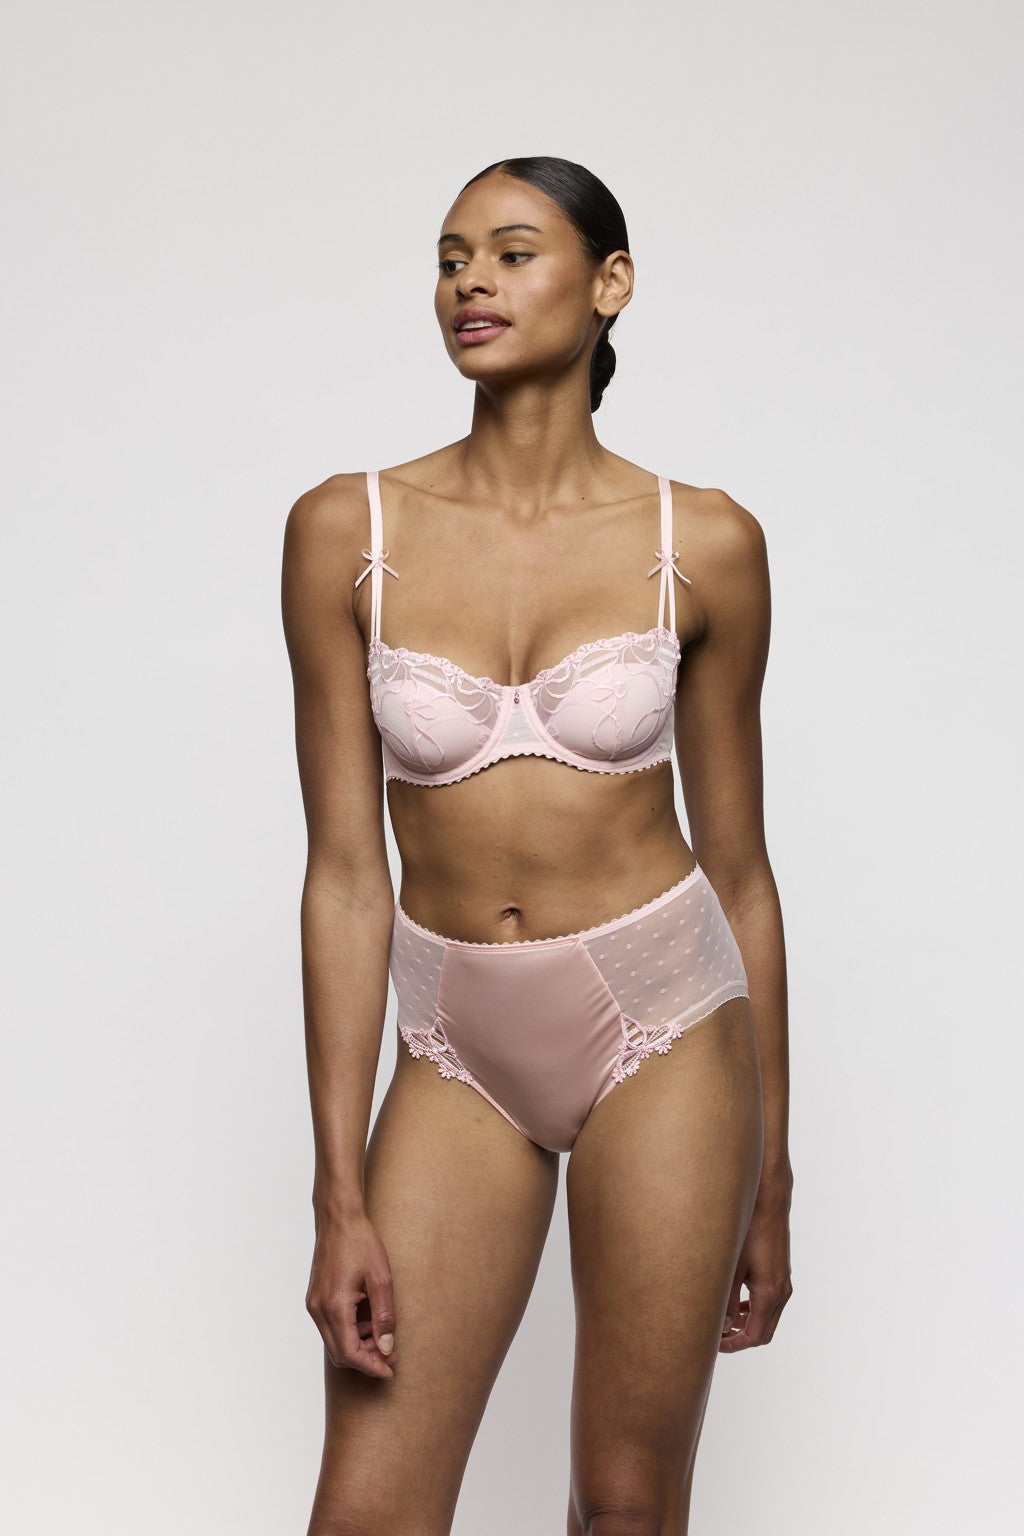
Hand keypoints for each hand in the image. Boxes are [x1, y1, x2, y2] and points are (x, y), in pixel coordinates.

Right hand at [306, 1206, 397, 1379]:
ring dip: (358, 1345)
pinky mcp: (315, 1299)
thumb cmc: (361, 1242)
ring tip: (382, 1334)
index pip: (351, 1353)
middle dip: (366, 1359)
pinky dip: (349, 1332)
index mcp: (335, 1306)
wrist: (338, 1218)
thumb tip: (387, 1347)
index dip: (371, 1366)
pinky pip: (330, 1327)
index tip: (390, 1370)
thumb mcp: (381, 1279)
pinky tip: (368, 1320)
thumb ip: (384, 1316)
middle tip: (390, 1354)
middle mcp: (319, 1309)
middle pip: (340, 1353)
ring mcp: (314, 1304)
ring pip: (334, 1342)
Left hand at [719, 1175, 792, 1351]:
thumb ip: (725, 1300)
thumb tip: (720, 1325)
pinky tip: (736, 1300)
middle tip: (716, 1335)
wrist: (769, 1201)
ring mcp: (783, 1282)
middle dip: (740, 1338)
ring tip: (723, 1320)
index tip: (714, 1343)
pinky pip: (770, 1302)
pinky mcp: (781, 1272)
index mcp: (769, 1294)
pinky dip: (754, 1309)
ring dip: (747, 1323)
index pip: (754, 1336)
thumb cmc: (749, 1229)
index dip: (733, 1344)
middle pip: (763, 1332)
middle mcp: (781, 1292)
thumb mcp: (732, 1267)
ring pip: (767, 1317)